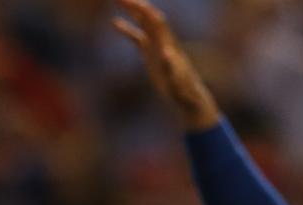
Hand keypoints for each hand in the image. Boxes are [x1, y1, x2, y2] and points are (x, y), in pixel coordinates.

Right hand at [113, 0, 220, 131]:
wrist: (188, 97)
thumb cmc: (184, 92)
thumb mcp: (177, 82)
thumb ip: (172, 68)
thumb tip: (166, 52)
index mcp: (168, 45)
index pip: (157, 22)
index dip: (146, 12)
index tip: (134, 2)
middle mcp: (162, 41)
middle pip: (149, 17)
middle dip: (136, 5)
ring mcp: (156, 46)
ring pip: (142, 23)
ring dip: (131, 10)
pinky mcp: (150, 54)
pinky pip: (136, 37)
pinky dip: (126, 29)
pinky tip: (114, 22)